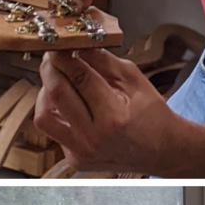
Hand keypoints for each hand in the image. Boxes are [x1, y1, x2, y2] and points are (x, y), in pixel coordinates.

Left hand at [35, 48, 179, 173]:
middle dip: (50, 69)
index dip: (64, 58)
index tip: (58, 46)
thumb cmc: (151, 114)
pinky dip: (54, 111)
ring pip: (43, 116)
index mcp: (113, 117)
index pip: (80, 78)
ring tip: (57, 80)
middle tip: (52, 57)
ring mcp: (81, 152)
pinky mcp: (75, 159)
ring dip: (45, 93)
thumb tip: (78, 45)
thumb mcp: (134, 80)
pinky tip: (66, 102)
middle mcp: (94, 138)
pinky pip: (52, 130)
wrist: (161, 150)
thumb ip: (103, 62)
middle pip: (56, 94)